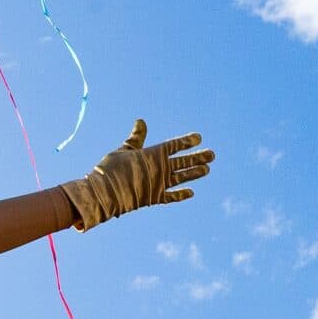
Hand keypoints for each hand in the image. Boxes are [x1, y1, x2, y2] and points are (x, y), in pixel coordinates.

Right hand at [59, 119, 212, 230]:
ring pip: (182, 177)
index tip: (199, 138)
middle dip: (198, 157)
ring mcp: (160, 184)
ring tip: (207, 169)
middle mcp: (160, 169)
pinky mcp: (155, 198)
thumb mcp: (123, 150)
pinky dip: (181, 195)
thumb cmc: (110, 169)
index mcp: (153, 154)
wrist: (104, 193)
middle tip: (212, 155)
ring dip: (195, 173)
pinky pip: (172, 197)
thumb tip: (141, 120)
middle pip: (183, 161)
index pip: (174, 145)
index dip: (187, 141)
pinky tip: (191, 193)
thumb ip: (135, 138)